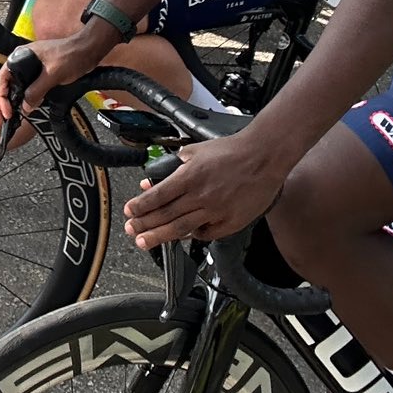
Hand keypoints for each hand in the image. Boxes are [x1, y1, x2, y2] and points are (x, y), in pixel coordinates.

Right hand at [0, 31, 111, 127]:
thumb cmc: (71, 54)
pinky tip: (20, 112)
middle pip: (5, 86)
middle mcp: (21, 62)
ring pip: (14, 89)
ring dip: (9, 105)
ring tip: (5, 121)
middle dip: (0, 105)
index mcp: (20, 56)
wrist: (88, 51)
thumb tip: (25, 107)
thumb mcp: (52, 74)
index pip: (1, 79)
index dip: (1, 98)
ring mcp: (30, 69)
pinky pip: (25, 90)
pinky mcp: (39, 76)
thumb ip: (37, 90)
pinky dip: (21, 102)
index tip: (6, 112)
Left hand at [122, 132, 288, 249]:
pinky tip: (182, 237)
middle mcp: (201, 196)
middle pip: (166, 215)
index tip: (129, 212)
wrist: (264, 156)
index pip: (158, 195)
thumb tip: (155, 180)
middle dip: (144, 225)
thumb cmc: (232, 151)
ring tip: (145, 242)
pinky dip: (192, 236)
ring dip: (160, 236)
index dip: (140, 206)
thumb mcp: (196, 150)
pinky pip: (207, 234)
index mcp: (190, 176)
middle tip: (132, 231)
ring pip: (182, 228)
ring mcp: (216, 211)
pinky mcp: (231, 221)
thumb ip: (174, 165)